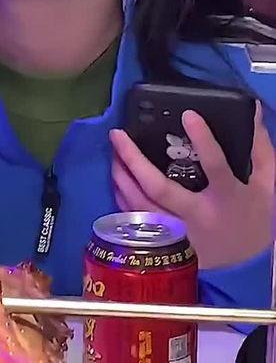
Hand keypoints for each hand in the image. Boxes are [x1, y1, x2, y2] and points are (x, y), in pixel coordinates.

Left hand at [110, 102, 273, 268]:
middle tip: (118, 134)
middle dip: (134, 160)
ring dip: (122, 178)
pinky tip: (118, 181)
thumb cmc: (256, 216)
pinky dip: (124, 201)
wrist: (249, 265)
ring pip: (142, 206)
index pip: (215, 166)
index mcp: (227, 198)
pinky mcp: (168, 246)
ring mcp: (181, 235)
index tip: (188, 114)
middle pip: (160, 188)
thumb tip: (252, 108)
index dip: (203, 140)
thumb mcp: (267, 183)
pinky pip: (139, 224)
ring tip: (114, 152)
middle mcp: (199, 217)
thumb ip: (259, 147)